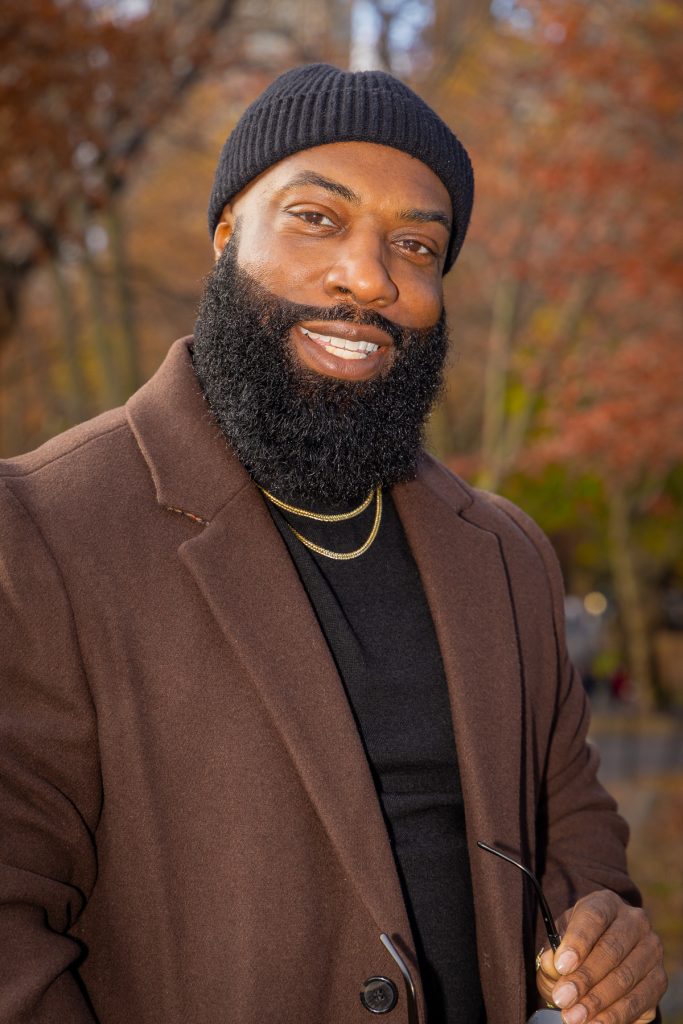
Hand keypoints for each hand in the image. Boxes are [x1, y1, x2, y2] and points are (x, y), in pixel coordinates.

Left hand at [536, 890, 666, 1023]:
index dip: (577, 941)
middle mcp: (635, 922)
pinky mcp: (659, 979)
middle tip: (562, 998)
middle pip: (611, 949)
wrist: (605, 957)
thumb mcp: (560, 940)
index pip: (594, 917)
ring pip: (625, 978)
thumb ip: (553, 951)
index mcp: (606, 903)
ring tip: (573, 1017)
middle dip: (584, 978)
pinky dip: (614, 1015)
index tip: (561, 965)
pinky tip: (594, 1023)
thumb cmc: (578, 945)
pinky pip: (638, 1001)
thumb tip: (552, 965)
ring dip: (597, 1001)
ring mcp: (651, 950)